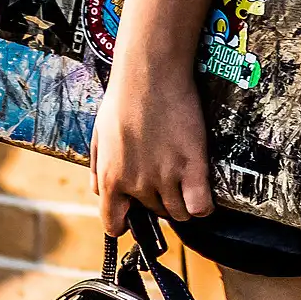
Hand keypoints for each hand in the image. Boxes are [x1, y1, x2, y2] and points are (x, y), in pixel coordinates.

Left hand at [91, 56, 213, 235]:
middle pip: (154, 213)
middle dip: (159, 201)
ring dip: (182, 203)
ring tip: (183, 182)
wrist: (150, 75)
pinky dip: (202, 204)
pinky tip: (200, 191)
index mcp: (112, 179)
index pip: (114, 224)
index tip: (134, 216)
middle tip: (164, 178)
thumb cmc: (123, 100)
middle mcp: (138, 185)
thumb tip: (99, 192)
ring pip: (179, 214)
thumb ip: (99, 169)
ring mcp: (167, 179)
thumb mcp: (99, 136)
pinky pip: (201, 207)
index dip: (126, 222)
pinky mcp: (193, 169)